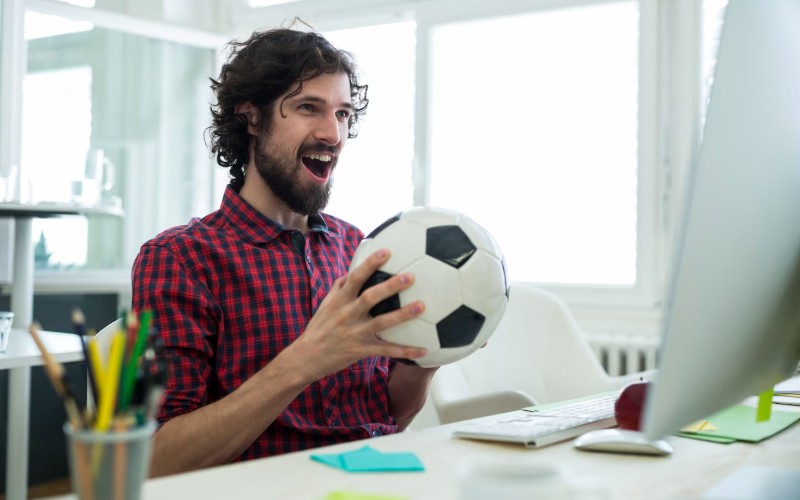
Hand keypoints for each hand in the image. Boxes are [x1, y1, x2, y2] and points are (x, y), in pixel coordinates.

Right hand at [286, 248, 425, 381]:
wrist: (306, 358)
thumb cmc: (318, 328)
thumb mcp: (325, 305)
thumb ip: (339, 288)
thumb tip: (352, 271)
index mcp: (339, 301)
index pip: (355, 278)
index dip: (370, 264)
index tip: (386, 252)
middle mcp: (347, 315)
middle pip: (370, 297)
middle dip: (390, 286)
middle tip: (410, 277)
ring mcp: (355, 333)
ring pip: (381, 323)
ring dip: (402, 314)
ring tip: (421, 306)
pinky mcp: (361, 350)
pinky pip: (386, 351)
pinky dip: (405, 351)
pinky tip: (423, 350)